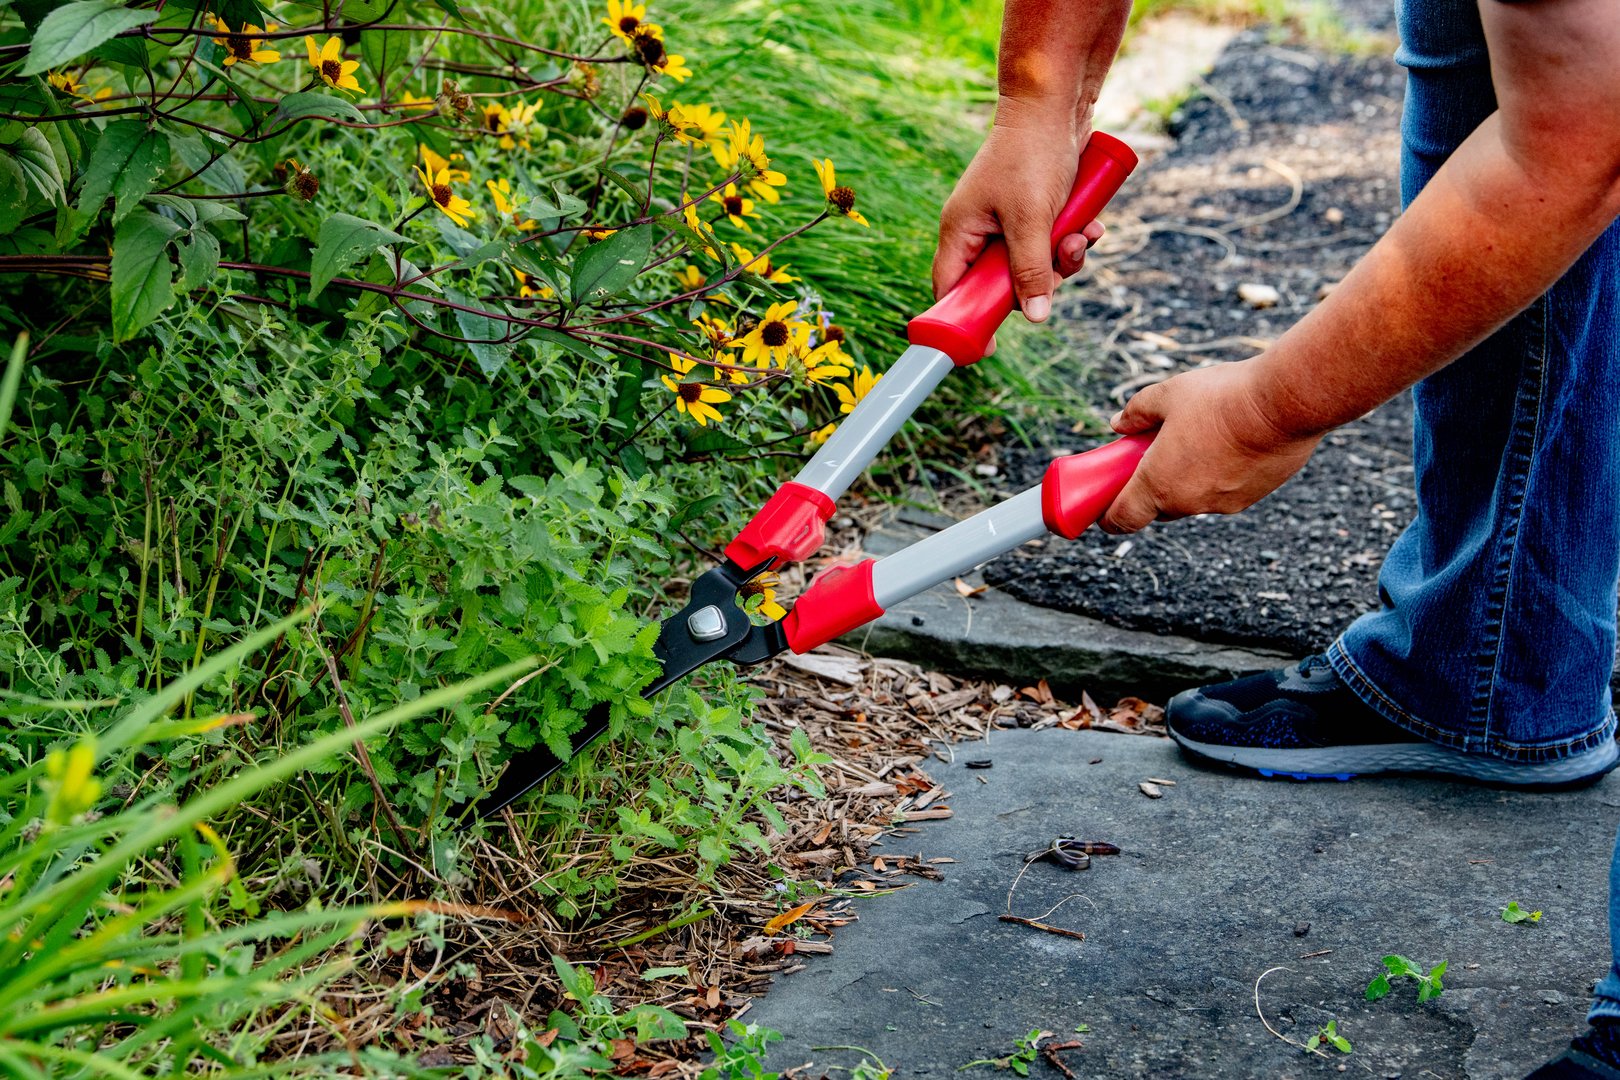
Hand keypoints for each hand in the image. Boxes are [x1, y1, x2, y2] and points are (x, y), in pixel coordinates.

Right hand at [933, 109, 1103, 351]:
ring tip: (1083, 233)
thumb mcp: (1031, 219)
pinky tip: (1091, 223)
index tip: (990, 347)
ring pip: (1032, 264)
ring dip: (1062, 258)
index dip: (967, 321)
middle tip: (1061, 264)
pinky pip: (1049, 241)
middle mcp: (978, 230)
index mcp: (960, 231)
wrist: (1056, 102)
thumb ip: (1030, 270)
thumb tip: (1034, 317)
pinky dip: (1070, 238)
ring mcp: (1005, 220)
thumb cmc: (1032, 153)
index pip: (951, 291)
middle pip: (1000, 283)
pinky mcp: (1032, 210)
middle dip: (1038, 280)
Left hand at [1099, 360, 1323, 533]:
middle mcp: (1189, 503)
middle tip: (1151, 458)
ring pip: (1193, 500)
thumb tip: (1118, 423)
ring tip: (1196, 441)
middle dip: (1150, 489)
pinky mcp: (1252, 497)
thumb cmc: (1222, 398)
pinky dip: (1217, 476)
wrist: (1286, 404)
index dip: (1109, 518)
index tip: (1104, 508)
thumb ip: (1137, 412)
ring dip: (1186, 480)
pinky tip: (1227, 444)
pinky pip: (1223, 492)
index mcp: (1159, 484)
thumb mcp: (1168, 394)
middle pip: (1158, 508)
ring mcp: (1223, 504)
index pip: (1123, 520)